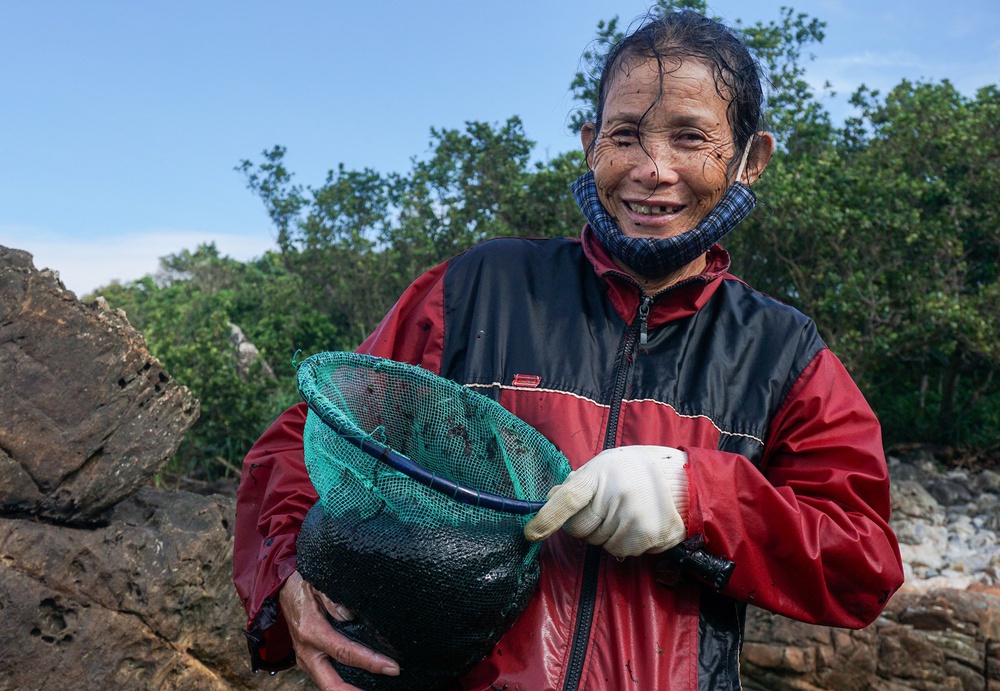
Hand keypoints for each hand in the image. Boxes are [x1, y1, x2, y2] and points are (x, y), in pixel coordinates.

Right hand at [279, 569, 398, 689]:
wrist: (281, 589)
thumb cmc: (301, 585)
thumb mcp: (318, 584)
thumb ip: (333, 599)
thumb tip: (350, 615)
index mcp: (311, 631)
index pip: (344, 653)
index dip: (369, 662)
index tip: (391, 667)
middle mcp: (307, 651)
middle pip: (332, 684)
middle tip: (385, 686)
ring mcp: (305, 659)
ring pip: (328, 685)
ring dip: (350, 689)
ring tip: (377, 685)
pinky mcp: (308, 661)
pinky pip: (326, 678)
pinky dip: (343, 683)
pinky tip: (362, 681)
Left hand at [524, 445, 689, 557]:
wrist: (681, 480)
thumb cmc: (634, 471)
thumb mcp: (603, 466)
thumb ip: (577, 484)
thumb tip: (550, 499)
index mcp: (600, 474)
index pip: (567, 499)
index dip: (547, 518)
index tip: (531, 533)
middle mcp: (615, 496)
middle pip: (579, 529)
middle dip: (584, 524)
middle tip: (602, 509)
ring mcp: (631, 518)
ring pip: (598, 543)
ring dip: (605, 534)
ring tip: (625, 513)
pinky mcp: (645, 537)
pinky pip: (618, 552)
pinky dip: (622, 543)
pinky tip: (636, 525)